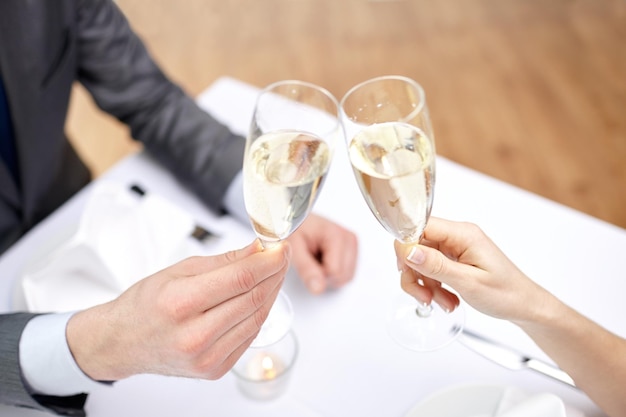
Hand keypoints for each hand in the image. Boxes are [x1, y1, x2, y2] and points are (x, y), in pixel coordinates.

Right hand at [66, 240, 290, 381]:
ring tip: (273, 273)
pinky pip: (250, 336)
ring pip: (258, 318)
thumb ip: (224, 261)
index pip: (241, 278)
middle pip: (254, 298)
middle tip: (281, 256)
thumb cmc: (146, 304)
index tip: (281, 247)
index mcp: (180, 304)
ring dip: (272, 292)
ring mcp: (207, 358)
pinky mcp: (215, 370)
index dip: (269, 260)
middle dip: (275, 272)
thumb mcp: (178, 270)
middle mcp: (195, 336)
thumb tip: (258, 249)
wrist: (123, 342)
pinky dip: (259, 313)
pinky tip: (259, 297)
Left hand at [287, 213, 357, 293]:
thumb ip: (306, 269)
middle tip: (310, 258)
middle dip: (324, 275)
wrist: (295, 221)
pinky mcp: (351, 251)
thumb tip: (318, 288)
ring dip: (328, 274)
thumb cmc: (294, 229)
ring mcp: (352, 245)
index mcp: (337, 235)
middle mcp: (349, 239)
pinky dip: (332, 272)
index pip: (335, 273)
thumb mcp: (294, 248)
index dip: (318, 273)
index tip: (307, 259)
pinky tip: (322, 259)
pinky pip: (345, 274)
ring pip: (346, 278)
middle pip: (343, 277)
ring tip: (315, 257)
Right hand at [394, 217, 550, 321]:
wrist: (525, 306)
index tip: (406, 271)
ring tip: (442, 303)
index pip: (419, 227)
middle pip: (416, 246)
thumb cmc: (506, 294)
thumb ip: (435, 265)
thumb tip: (408, 249)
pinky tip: (446, 300)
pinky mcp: (454, 259)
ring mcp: (455, 248)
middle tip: (424, 296)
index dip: (406, 248)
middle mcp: (457, 236)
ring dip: (425, 285)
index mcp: (462, 234)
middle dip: (414, 273)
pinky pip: (431, 269)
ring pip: (420, 260)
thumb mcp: (468, 282)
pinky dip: (433, 287)